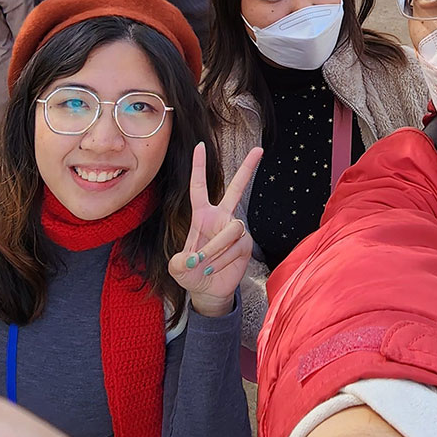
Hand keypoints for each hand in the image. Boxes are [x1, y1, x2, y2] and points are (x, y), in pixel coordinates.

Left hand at [168, 143, 262, 316]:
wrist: (208, 291)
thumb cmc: (191, 273)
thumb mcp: (177, 268)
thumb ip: (179, 263)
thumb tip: (194, 258)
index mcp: (202, 215)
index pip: (199, 187)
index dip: (199, 167)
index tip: (199, 146)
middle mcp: (221, 217)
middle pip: (237, 188)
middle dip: (248, 168)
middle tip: (258, 149)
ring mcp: (235, 230)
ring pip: (232, 228)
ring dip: (216, 248)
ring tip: (204, 264)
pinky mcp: (245, 244)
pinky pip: (236, 247)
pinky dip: (222, 260)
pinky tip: (213, 269)